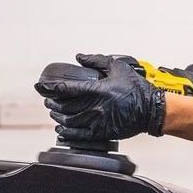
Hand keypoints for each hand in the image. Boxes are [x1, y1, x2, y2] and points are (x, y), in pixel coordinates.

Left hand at [34, 54, 165, 141]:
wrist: (152, 110)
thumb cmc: (137, 89)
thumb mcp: (117, 67)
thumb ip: (97, 60)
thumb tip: (80, 57)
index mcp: (98, 90)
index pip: (66, 89)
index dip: (49, 88)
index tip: (39, 86)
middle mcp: (95, 107)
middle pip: (64, 106)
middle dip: (52, 101)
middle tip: (48, 98)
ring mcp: (97, 122)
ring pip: (69, 121)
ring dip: (58, 116)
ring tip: (54, 111)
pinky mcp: (102, 133)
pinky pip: (79, 135)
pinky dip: (67, 132)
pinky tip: (62, 129)